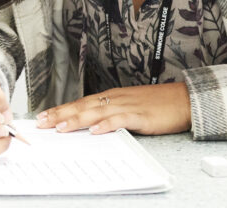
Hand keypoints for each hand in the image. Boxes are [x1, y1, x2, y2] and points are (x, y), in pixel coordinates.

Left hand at [36, 82, 190, 135]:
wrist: (185, 99)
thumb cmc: (159, 104)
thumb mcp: (130, 106)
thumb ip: (112, 113)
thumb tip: (92, 124)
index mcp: (112, 96)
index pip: (81, 103)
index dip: (61, 109)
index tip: (44, 116)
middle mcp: (116, 99)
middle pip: (83, 106)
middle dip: (61, 114)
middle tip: (42, 123)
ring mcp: (128, 106)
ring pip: (96, 112)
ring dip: (77, 119)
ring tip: (60, 127)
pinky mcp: (141, 115)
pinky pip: (120, 120)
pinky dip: (106, 125)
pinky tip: (95, 131)